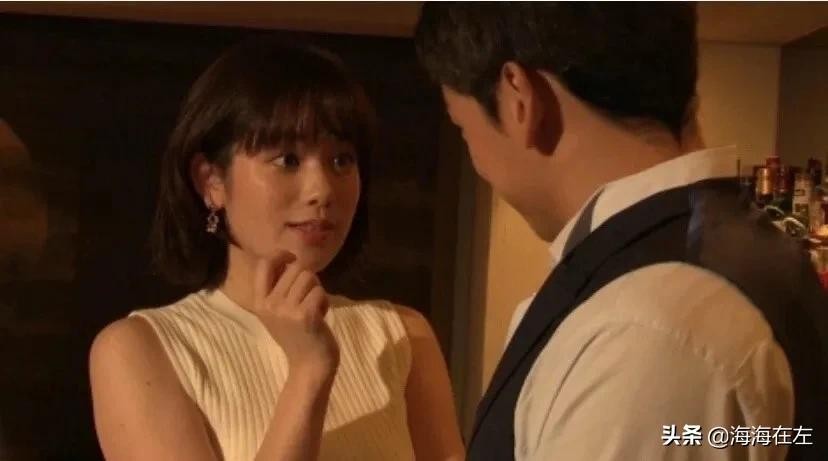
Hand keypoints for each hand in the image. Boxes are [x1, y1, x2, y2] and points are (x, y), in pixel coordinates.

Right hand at [252, 251, 339, 380]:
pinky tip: (321, 316)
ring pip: (309, 277)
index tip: (292, 260)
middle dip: (309, 279)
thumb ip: (280, 288)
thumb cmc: (297, 337)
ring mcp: (286, 310)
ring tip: (314, 308)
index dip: (281, 255)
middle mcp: (269, 304)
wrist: (309, 366)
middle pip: (296, 268)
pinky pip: (320, 292)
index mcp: (259, 302)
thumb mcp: (279, 312)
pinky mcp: (304, 315)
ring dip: (317, 290)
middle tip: (309, 299)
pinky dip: (325, 302)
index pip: (264, 264)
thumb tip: (291, 259)